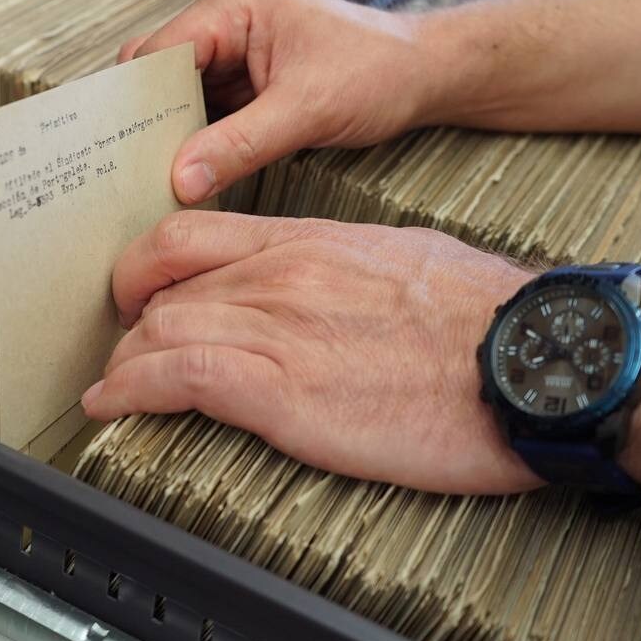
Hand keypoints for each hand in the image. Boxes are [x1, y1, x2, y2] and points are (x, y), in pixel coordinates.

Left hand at [83, 210, 541, 493]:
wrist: (529, 358)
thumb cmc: (485, 318)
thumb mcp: (404, 262)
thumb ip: (345, 268)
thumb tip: (325, 284)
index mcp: (309, 240)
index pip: (189, 234)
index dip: (144, 267)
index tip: (135, 295)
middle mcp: (281, 275)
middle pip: (163, 284)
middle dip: (130, 321)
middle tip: (122, 350)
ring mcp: (278, 329)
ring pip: (159, 328)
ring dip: (123, 363)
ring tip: (111, 388)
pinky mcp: (283, 392)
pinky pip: (176, 379)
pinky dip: (129, 392)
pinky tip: (111, 407)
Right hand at [119, 0, 461, 204]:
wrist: (428, 74)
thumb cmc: (379, 71)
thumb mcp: (306, 112)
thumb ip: (238, 145)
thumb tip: (180, 179)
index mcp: (236, 5)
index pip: (159, 51)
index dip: (136, 99)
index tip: (121, 149)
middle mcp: (229, 20)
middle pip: (161, 73)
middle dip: (151, 121)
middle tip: (134, 172)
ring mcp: (237, 51)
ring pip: (181, 97)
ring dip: (175, 134)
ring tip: (158, 179)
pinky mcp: (249, 81)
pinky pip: (207, 111)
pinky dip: (199, 141)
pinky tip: (192, 173)